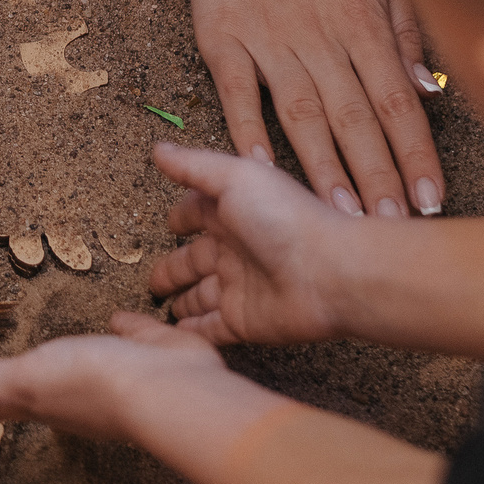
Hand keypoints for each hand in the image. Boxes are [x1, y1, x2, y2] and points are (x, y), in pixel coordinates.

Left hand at [0, 313, 227, 440]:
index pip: (3, 405)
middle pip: (41, 389)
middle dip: (21, 385)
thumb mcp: (28, 380)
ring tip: (60, 349)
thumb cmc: (97, 386)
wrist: (170, 389)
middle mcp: (83, 395)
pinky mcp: (157, 356)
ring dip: (74, 358)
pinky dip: (127, 330)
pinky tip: (120, 321)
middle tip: (2, 382)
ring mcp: (124, 377)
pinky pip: (136, 339)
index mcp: (47, 401)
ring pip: (89, 364)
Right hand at [147, 143, 356, 345]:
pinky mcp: (244, 320)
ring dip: (183, 301)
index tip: (170, 224)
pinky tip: (178, 333)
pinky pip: (211, 328)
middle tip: (153, 279)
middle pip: (194, 260)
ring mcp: (239, 287)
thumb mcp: (235, 177)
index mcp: (232, 212)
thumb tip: (160, 149)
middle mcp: (234, 249)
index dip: (181, 219)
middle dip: (173, 268)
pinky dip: (195, 332)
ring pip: (201, 296)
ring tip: (161, 308)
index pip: (197, 215)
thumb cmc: (288, 218)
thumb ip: (194, 166)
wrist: (331, 272)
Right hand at [187, 0, 442, 218]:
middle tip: (392, 230)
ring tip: (340, 218)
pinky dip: (249, 134)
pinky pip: (239, 94)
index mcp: (363, 19)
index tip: (431, 201)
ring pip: (303, 117)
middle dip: (379, 180)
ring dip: (324, 171)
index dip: (417, 155)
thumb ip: (403, 26)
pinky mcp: (223, 33)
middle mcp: (321, 35)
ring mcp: (269, 36)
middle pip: (356, 121)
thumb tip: (427, 86)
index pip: (398, 103)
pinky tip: (262, 174)